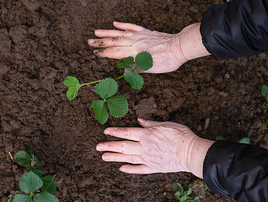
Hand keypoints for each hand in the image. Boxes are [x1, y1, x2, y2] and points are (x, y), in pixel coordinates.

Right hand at [88, 22, 209, 72]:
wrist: (179, 47)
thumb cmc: (167, 61)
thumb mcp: (151, 69)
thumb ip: (136, 67)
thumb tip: (124, 68)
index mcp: (134, 53)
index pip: (115, 53)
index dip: (104, 53)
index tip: (95, 53)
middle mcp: (134, 43)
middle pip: (114, 42)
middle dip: (101, 42)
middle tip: (89, 42)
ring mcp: (140, 36)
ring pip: (120, 33)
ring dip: (107, 33)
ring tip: (96, 32)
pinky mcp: (146, 32)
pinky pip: (132, 27)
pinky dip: (123, 25)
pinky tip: (115, 23)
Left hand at [96, 118, 213, 177]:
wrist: (191, 152)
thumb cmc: (180, 135)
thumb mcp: (165, 124)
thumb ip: (150, 123)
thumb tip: (139, 120)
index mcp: (147, 135)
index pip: (126, 132)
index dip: (115, 132)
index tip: (105, 131)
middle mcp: (145, 147)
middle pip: (123, 146)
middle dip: (109, 146)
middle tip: (98, 147)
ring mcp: (148, 159)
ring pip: (128, 158)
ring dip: (115, 158)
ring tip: (104, 157)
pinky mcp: (154, 167)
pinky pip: (139, 169)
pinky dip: (130, 169)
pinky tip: (121, 169)